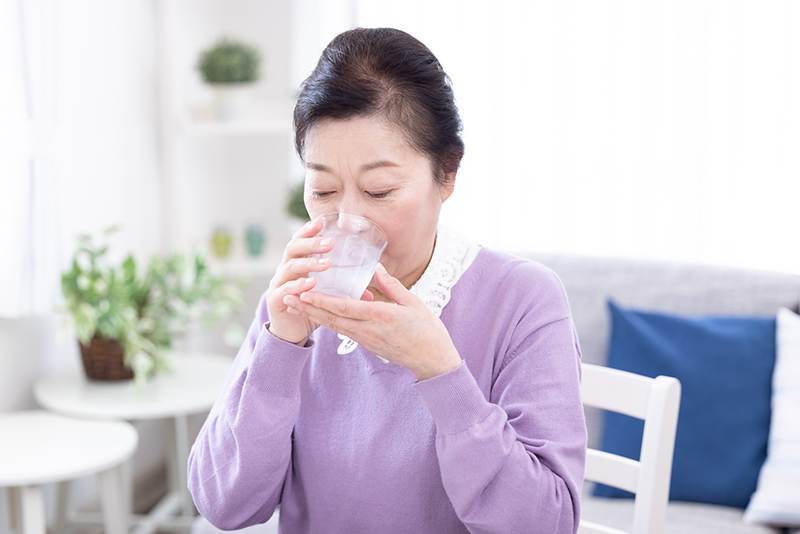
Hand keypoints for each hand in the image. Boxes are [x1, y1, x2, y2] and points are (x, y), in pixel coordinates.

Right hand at [266, 218, 334, 345]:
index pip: (299, 240)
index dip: (308, 230)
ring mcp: (278, 284)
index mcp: (296, 263)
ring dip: (308, 263)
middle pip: (293, 249)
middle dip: (310, 243)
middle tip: (329, 243)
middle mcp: (285, 270)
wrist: (292, 331)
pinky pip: (285, 290)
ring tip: (326, 263)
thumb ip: (344, 289)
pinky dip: (298, 286)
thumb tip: (370, 290)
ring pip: (289, 267)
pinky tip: (311, 283)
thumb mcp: (328, 294)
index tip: (321, 221)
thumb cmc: (310, 307)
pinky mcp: (276, 300)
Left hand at [283, 263, 461, 380]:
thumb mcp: (413, 303)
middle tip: (288, 297)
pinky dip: (329, 322)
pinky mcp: (367, 344)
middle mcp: (368, 330)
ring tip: (297, 304)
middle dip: (308, 307)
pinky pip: (343, 331)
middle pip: (332, 318)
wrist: (432, 361)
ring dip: (315, 315)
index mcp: (379, 317)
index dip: (321, 300)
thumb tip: (376, 268)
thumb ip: (391, 286)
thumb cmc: (427, 331)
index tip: (304, 291)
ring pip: (335, 326)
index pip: (344, 307)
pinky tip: (320, 315)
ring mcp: (366, 339)